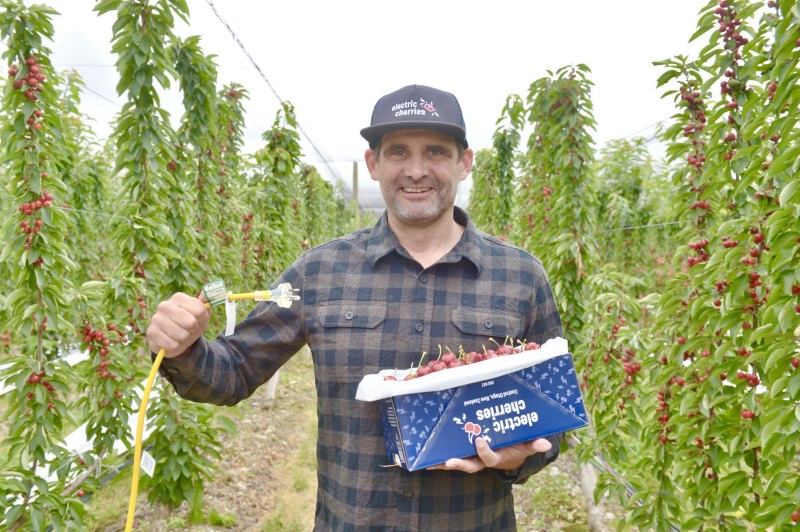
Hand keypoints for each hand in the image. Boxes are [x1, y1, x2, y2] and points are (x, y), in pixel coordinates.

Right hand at [146, 292, 210, 357]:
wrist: (175, 338)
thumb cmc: (191, 323)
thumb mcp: (202, 313)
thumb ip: (207, 302)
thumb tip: (206, 295)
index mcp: (178, 297)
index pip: (199, 310)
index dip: (203, 319)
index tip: (198, 320)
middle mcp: (165, 305)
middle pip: (191, 323)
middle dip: (193, 329)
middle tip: (189, 329)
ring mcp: (156, 319)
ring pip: (182, 335)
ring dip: (185, 338)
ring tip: (181, 335)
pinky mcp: (152, 333)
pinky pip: (173, 345)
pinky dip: (176, 346)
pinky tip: (172, 341)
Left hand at [427, 437, 551, 473]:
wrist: (509, 452)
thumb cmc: (517, 446)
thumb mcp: (526, 446)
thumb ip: (533, 445)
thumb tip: (546, 444)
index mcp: (496, 457)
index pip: (489, 456)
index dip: (484, 450)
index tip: (479, 439)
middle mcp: (482, 460)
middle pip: (470, 465)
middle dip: (459, 463)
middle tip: (448, 461)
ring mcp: (473, 457)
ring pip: (458, 462)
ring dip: (444, 463)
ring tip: (430, 462)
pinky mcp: (466, 453)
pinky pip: (452, 456)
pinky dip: (440, 459)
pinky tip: (427, 458)